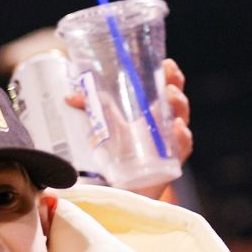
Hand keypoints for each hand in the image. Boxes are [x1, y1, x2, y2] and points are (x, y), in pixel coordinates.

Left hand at [66, 57, 192, 166]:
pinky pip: (182, 147)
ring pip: (181, 119)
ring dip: (179, 106)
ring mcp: (169, 142)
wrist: (119, 188)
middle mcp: (164, 124)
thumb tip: (70, 97)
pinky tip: (176, 127)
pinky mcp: (170, 162)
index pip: (166, 87)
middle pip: (176, 100)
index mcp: (152, 111)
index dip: (169, 74)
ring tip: (171, 96)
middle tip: (168, 79)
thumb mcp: (104, 126)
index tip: (166, 64)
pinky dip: (181, 136)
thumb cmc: (116, 154)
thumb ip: (90, 108)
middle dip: (176, 86)